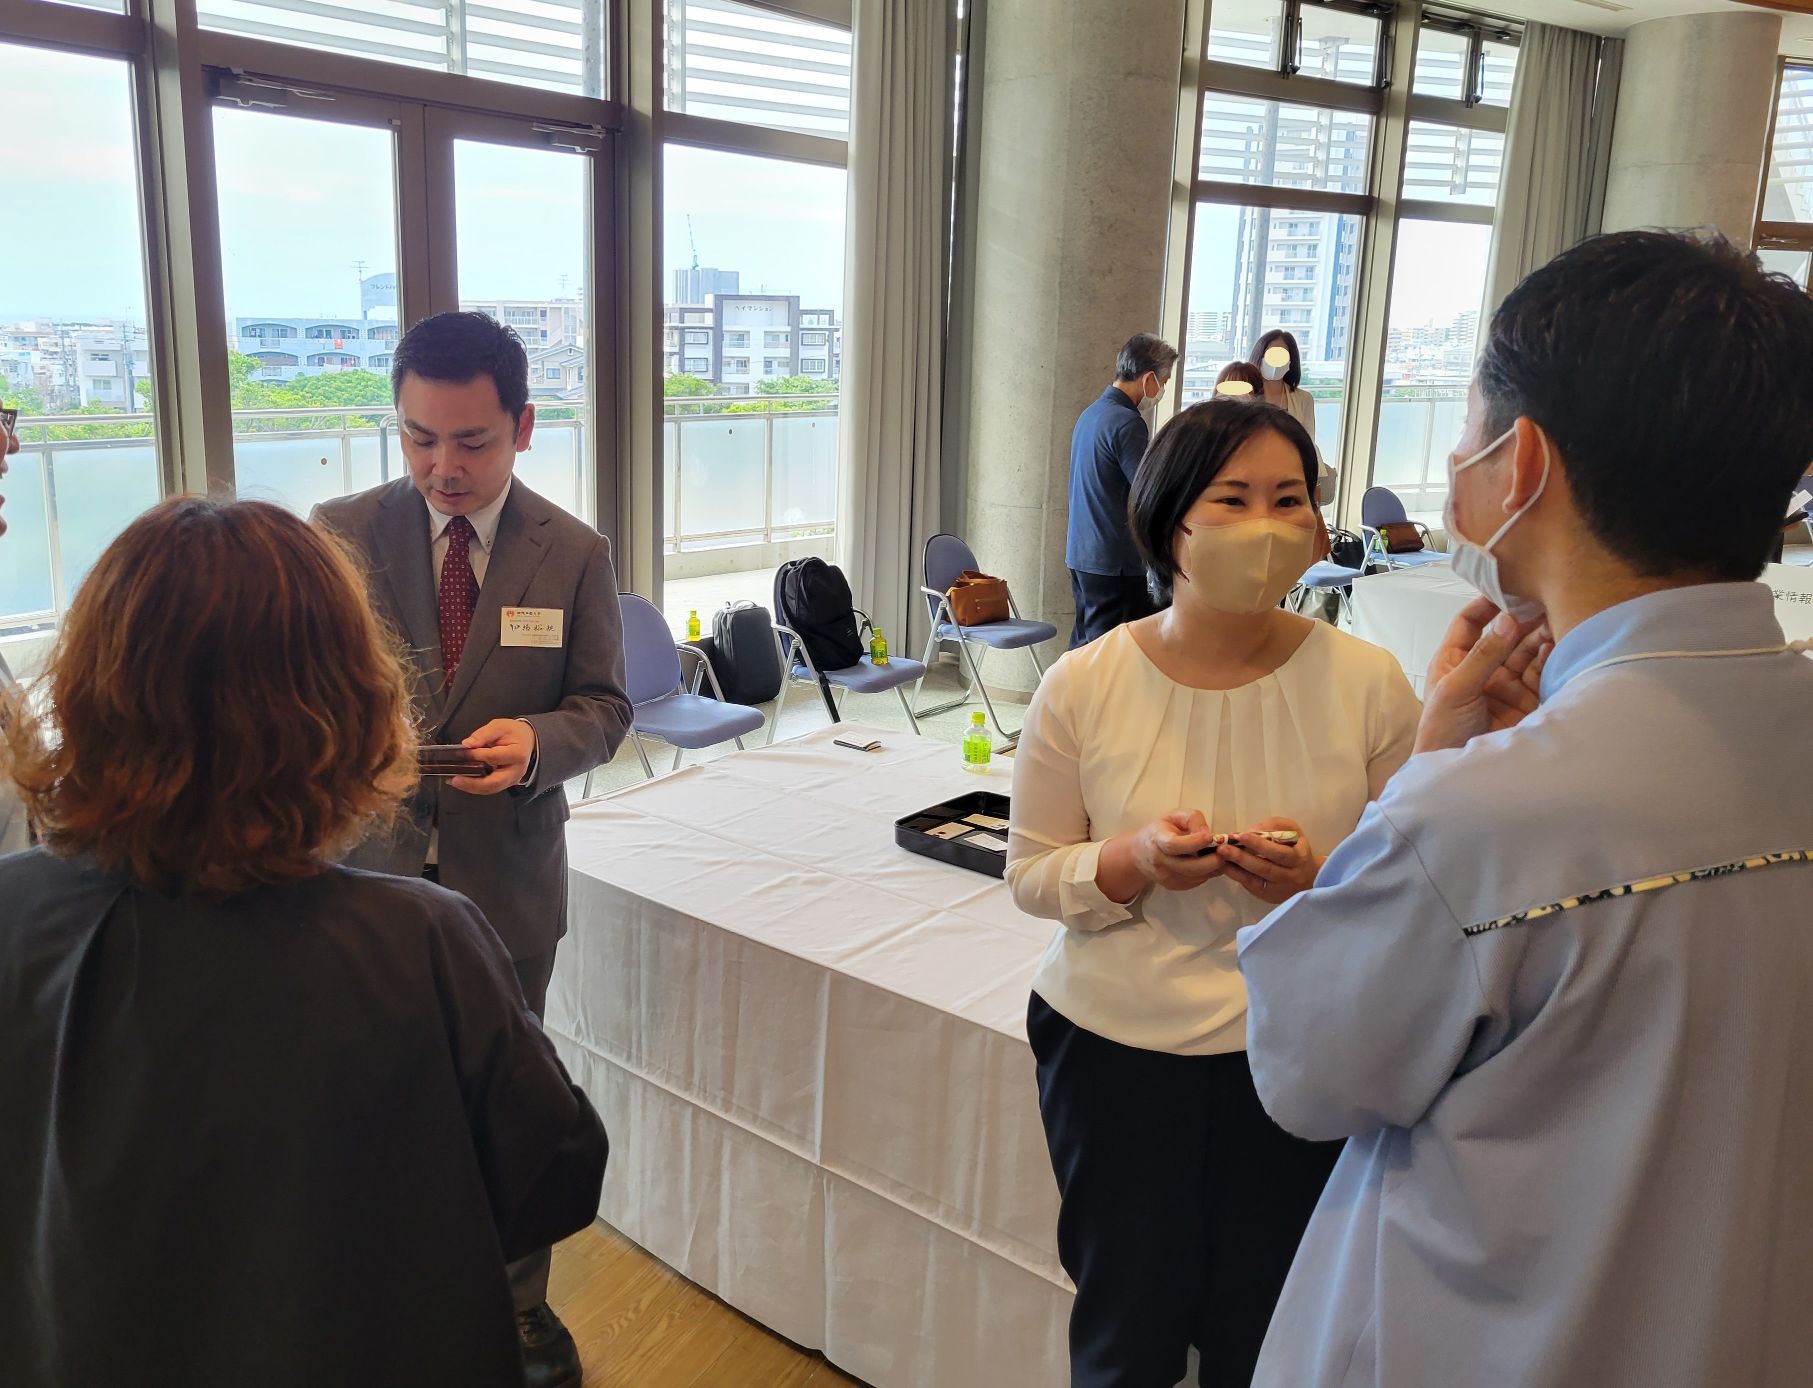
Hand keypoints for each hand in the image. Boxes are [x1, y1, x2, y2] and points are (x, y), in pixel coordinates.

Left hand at [449, 718, 535, 794]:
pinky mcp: (505, 784)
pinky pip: (489, 788)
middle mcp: (516, 771)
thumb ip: (483, 734)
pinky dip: (475, 787)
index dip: (475, 756)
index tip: (461, 752)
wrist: (527, 740)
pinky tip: (463, 782)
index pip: (493, 757)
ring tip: (455, 781)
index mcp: (517, 754)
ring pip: (490, 789)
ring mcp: (511, 780)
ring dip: (471, 787)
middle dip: (471, 783)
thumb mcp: (499, 726)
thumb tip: (467, 744)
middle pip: (493, 782)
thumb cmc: (514, 733)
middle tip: (455, 779)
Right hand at [1127, 810, 1228, 892]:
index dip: (1194, 842)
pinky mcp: (1173, 886)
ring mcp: (1166, 877)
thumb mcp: (1174, 816)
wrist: (1140, 854)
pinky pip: (1196, 881)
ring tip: (1223, 856)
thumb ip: (1193, 819)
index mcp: (1157, 840)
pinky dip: (1208, 873)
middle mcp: (1160, 862)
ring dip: (1214, 868)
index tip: (1211, 837)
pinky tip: (1212, 863)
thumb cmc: (1161, 830)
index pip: (1174, 845)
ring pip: (1196, 876)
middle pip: (1189, 867)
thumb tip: (1209, 835)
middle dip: (1212, 860)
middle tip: (1227, 851)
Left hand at [1214, 818, 1320, 905]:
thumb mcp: (1293, 831)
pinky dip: (1237, 876)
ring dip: (1236, 868)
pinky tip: (1225, 867)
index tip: (1241, 836)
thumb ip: (1274, 827)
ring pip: (1255, 880)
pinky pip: (1251, 886)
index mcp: (1299, 859)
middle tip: (1223, 848)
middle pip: (1265, 868)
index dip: (1260, 845)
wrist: (1309, 877)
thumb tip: (1252, 830)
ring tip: (1220, 857)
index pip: (1280, 853)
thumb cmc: (1297, 849)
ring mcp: (1278, 889)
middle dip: (1242, 857)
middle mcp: (1290, 877)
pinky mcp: (1268, 896)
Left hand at [1415, 597, 1551, 755]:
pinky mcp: (1528, 700)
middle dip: (1523, 618)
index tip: (1508, 585)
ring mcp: (1507, 684)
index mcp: (1455, 660)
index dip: (1487, 603)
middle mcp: (1483, 668)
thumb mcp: (1455, 689)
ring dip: (1540, 635)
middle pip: (1506, 634)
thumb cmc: (1441, 733)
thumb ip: (1483, 656)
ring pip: (1527, 651)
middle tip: (1543, 600)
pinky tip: (1555, 646)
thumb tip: (1507, 619)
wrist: (1458, 776)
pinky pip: (1541, 672)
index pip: (1471, 621)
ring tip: (1555, 620)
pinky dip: (1549, 658)